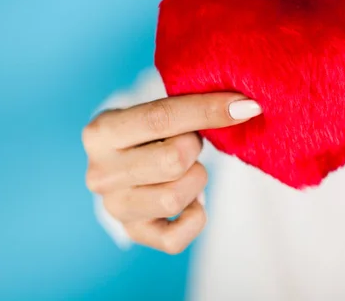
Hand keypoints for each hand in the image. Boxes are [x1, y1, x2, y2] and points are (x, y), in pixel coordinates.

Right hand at [82, 93, 261, 253]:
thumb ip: (190, 107)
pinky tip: (191, 200)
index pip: (160, 118)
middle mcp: (100, 173)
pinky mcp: (133, 233)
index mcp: (101, 132)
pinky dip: (195, 217)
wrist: (126, 159)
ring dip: (196, 180)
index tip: (244, 105)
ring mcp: (115, 207)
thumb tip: (244, 107)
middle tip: (189, 143)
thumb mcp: (155, 109)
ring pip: (174, 199)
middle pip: (172, 161)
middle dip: (194, 148)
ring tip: (186, 170)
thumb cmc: (148, 130)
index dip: (207, 110)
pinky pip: (176, 239)